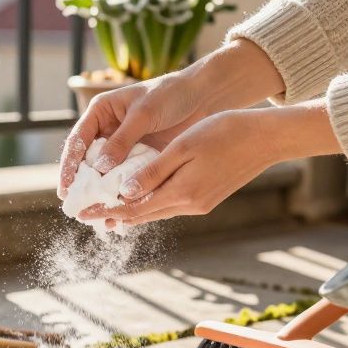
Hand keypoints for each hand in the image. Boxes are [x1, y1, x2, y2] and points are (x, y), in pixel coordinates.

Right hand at [58, 38, 283, 197]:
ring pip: (107, 175)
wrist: (203, 97)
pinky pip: (128, 179)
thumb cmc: (170, 95)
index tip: (66, 187)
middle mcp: (109, 132)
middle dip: (83, 186)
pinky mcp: (142, 159)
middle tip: (76, 208)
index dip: (69, 165)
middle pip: (88, 162)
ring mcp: (125, 148)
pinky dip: (124, 195)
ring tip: (96, 217)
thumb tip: (98, 169)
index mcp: (102, 113)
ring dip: (102, 195)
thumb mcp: (143, 115)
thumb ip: (121, 141)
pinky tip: (121, 212)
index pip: (78, 141)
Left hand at [79, 101, 340, 227]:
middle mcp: (189, 205)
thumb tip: (124, 194)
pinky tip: (142, 200)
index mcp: (180, 193)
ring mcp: (200, 204)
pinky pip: (170, 205)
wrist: (266, 138)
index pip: (132, 208)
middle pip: (141, 215)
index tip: (81, 212)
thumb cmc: (224, 133)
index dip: (104, 210)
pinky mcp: (207, 198)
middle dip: (113, 215)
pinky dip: (151, 204)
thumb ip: (153, 172)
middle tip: (86, 215)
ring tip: (107, 212)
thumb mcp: (183, 148)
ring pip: (156, 211)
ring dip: (131, 212)